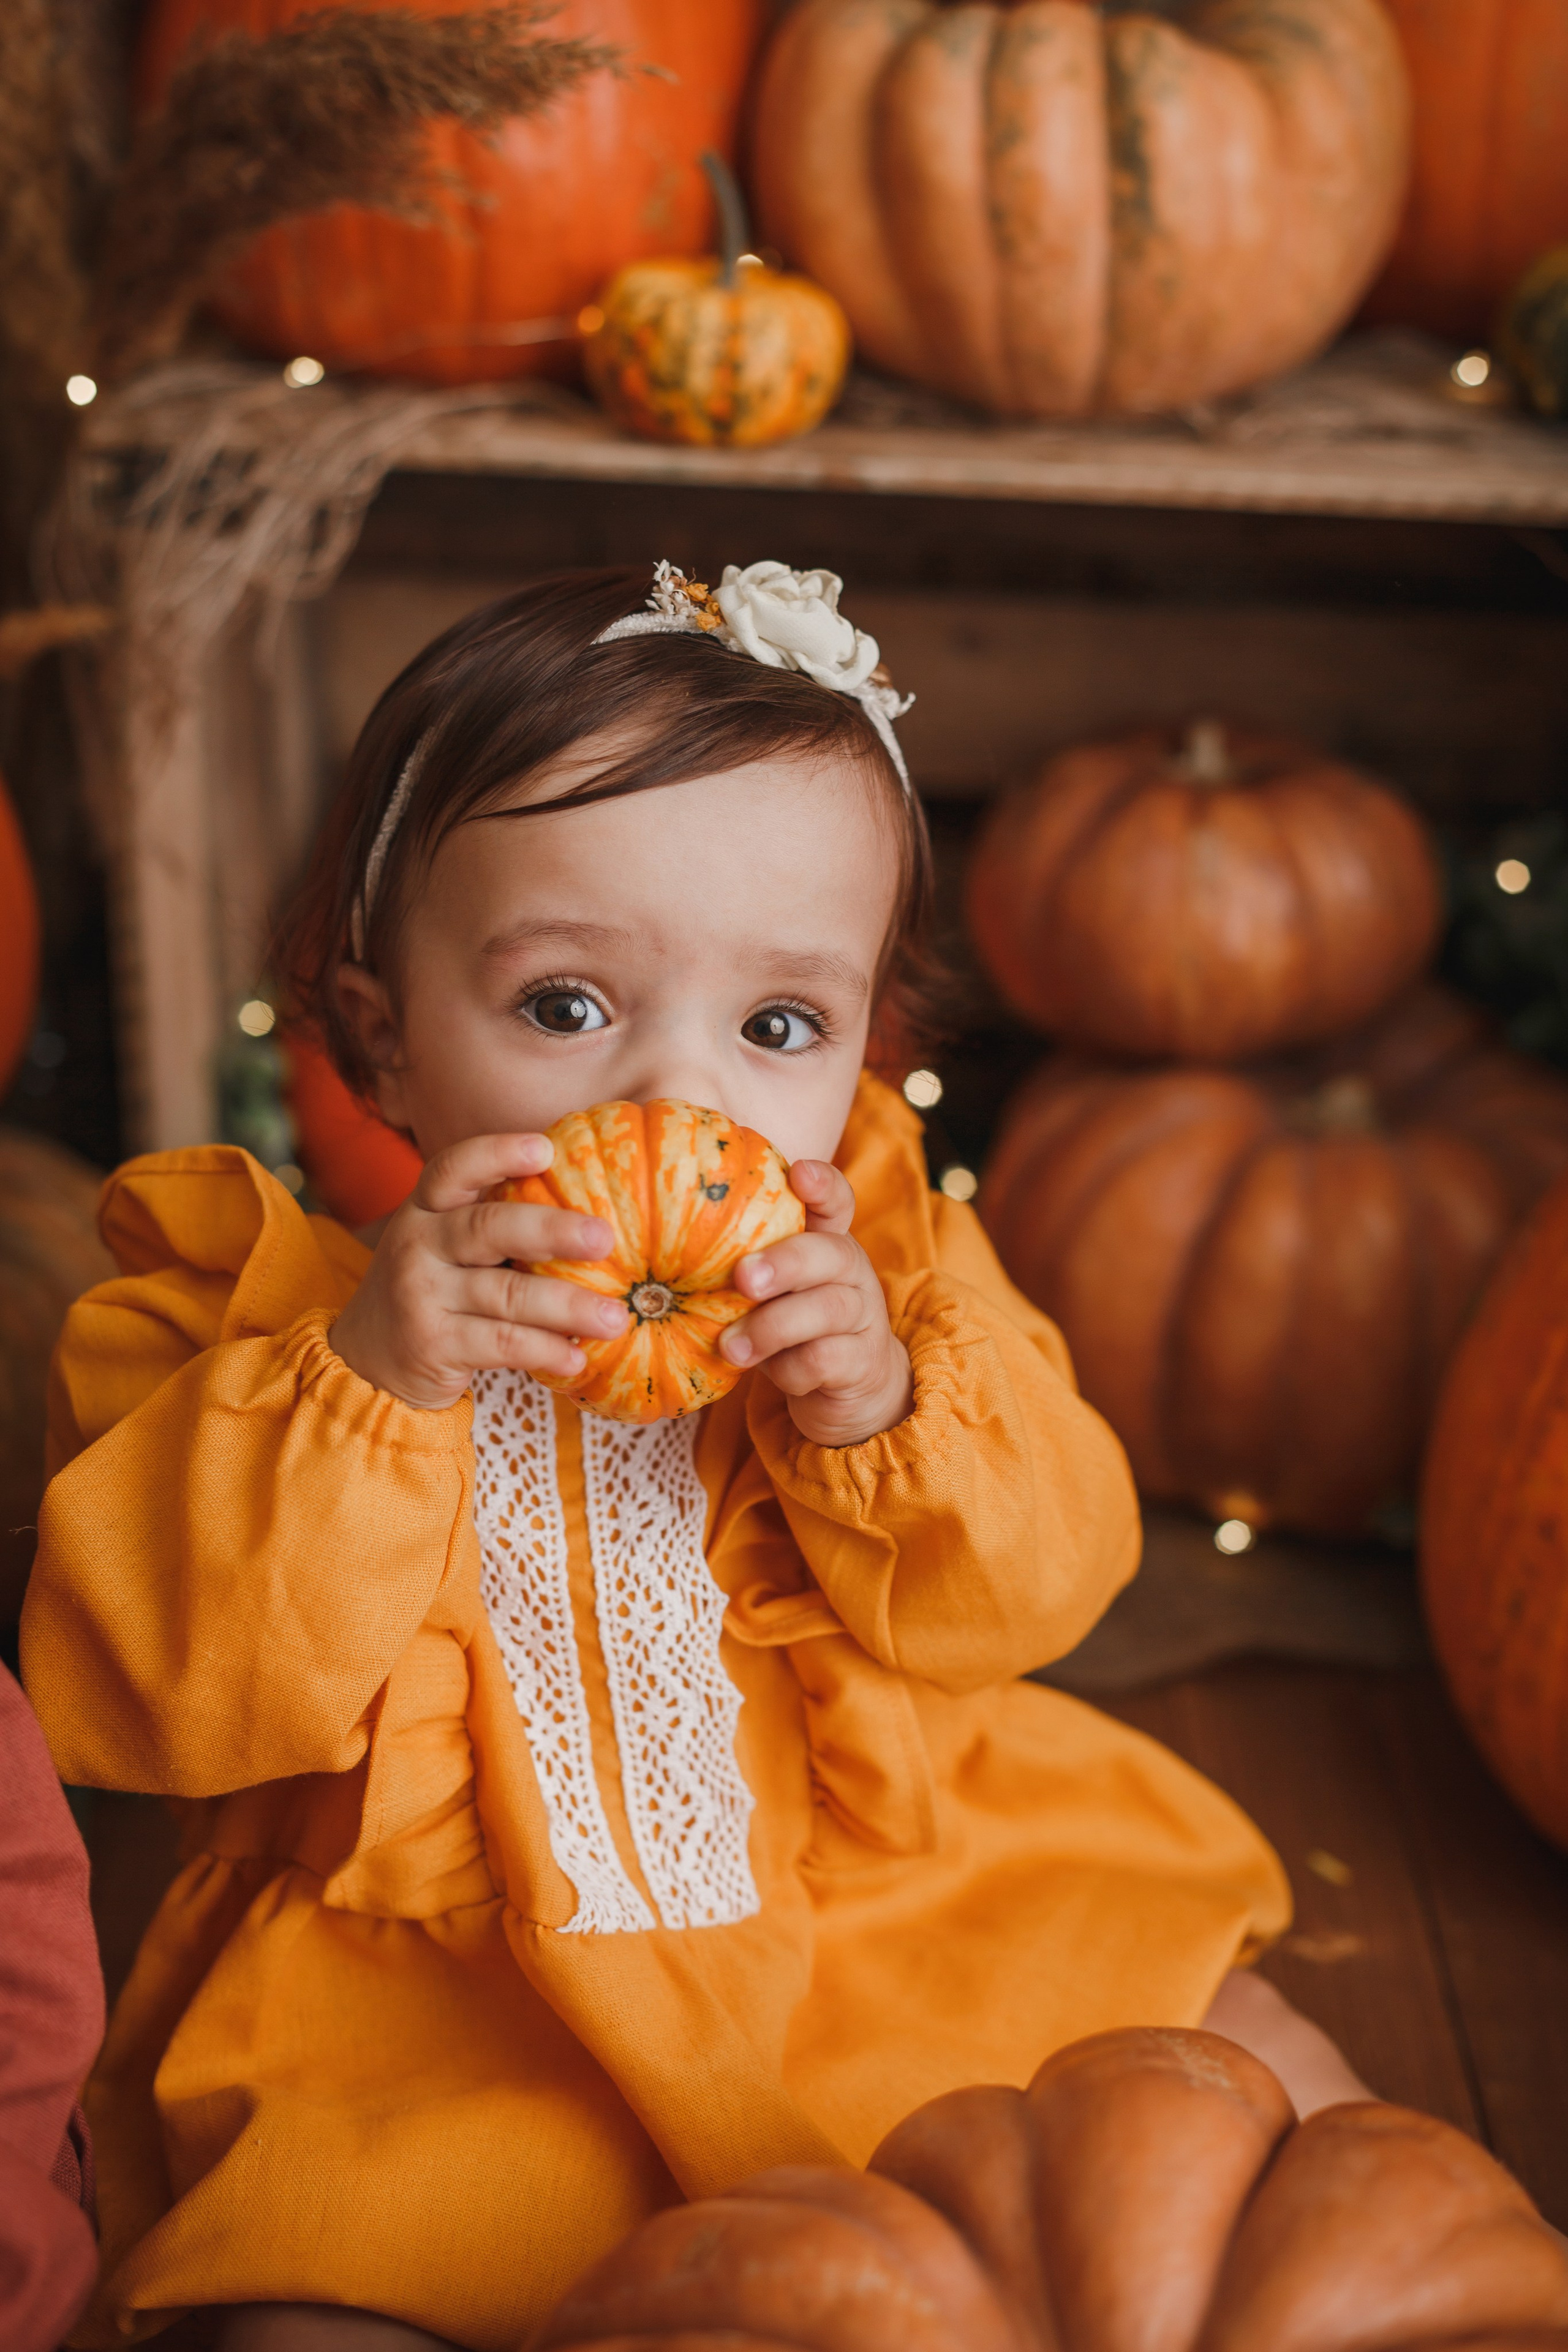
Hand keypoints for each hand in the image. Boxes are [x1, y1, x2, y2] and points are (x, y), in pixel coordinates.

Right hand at [330, 1132, 627, 1410]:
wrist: (369, 1362)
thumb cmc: (434, 1291)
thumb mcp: (447, 1246)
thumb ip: (498, 1223)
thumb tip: (595, 1208)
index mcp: (425, 1209)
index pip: (453, 1168)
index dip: (497, 1154)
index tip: (546, 1148)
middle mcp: (417, 1244)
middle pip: (487, 1228)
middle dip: (552, 1230)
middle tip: (604, 1238)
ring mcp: (421, 1295)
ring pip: (505, 1294)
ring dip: (568, 1306)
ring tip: (616, 1318)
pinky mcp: (431, 1345)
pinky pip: (500, 1343)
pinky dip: (544, 1350)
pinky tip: (578, 1358)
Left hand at [721, 1160, 913, 1446]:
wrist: (848, 1382)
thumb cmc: (788, 1319)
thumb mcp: (767, 1288)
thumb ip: (736, 1263)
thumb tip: (656, 1249)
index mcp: (828, 1241)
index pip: (837, 1200)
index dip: (822, 1184)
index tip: (799, 1173)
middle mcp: (851, 1271)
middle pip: (832, 1253)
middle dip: (786, 1261)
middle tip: (744, 1278)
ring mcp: (862, 1315)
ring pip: (828, 1309)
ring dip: (773, 1327)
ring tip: (730, 1347)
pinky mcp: (862, 1361)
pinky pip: (824, 1360)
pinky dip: (790, 1369)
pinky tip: (767, 1373)